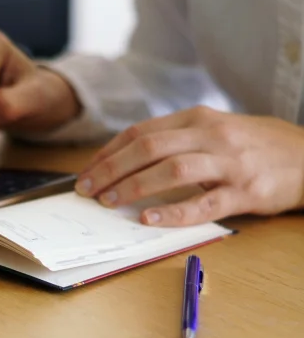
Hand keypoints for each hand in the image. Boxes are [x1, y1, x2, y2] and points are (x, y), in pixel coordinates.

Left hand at [75, 106, 303, 225]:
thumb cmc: (251, 145)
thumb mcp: (212, 130)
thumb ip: (174, 140)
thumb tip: (126, 161)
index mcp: (196, 118)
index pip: (140, 132)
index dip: (108, 153)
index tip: (87, 171)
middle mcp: (209, 134)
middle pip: (148, 148)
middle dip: (110, 170)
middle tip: (87, 189)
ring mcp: (228, 162)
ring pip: (172, 169)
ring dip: (134, 186)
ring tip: (109, 202)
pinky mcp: (245, 191)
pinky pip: (204, 202)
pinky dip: (174, 211)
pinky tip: (149, 219)